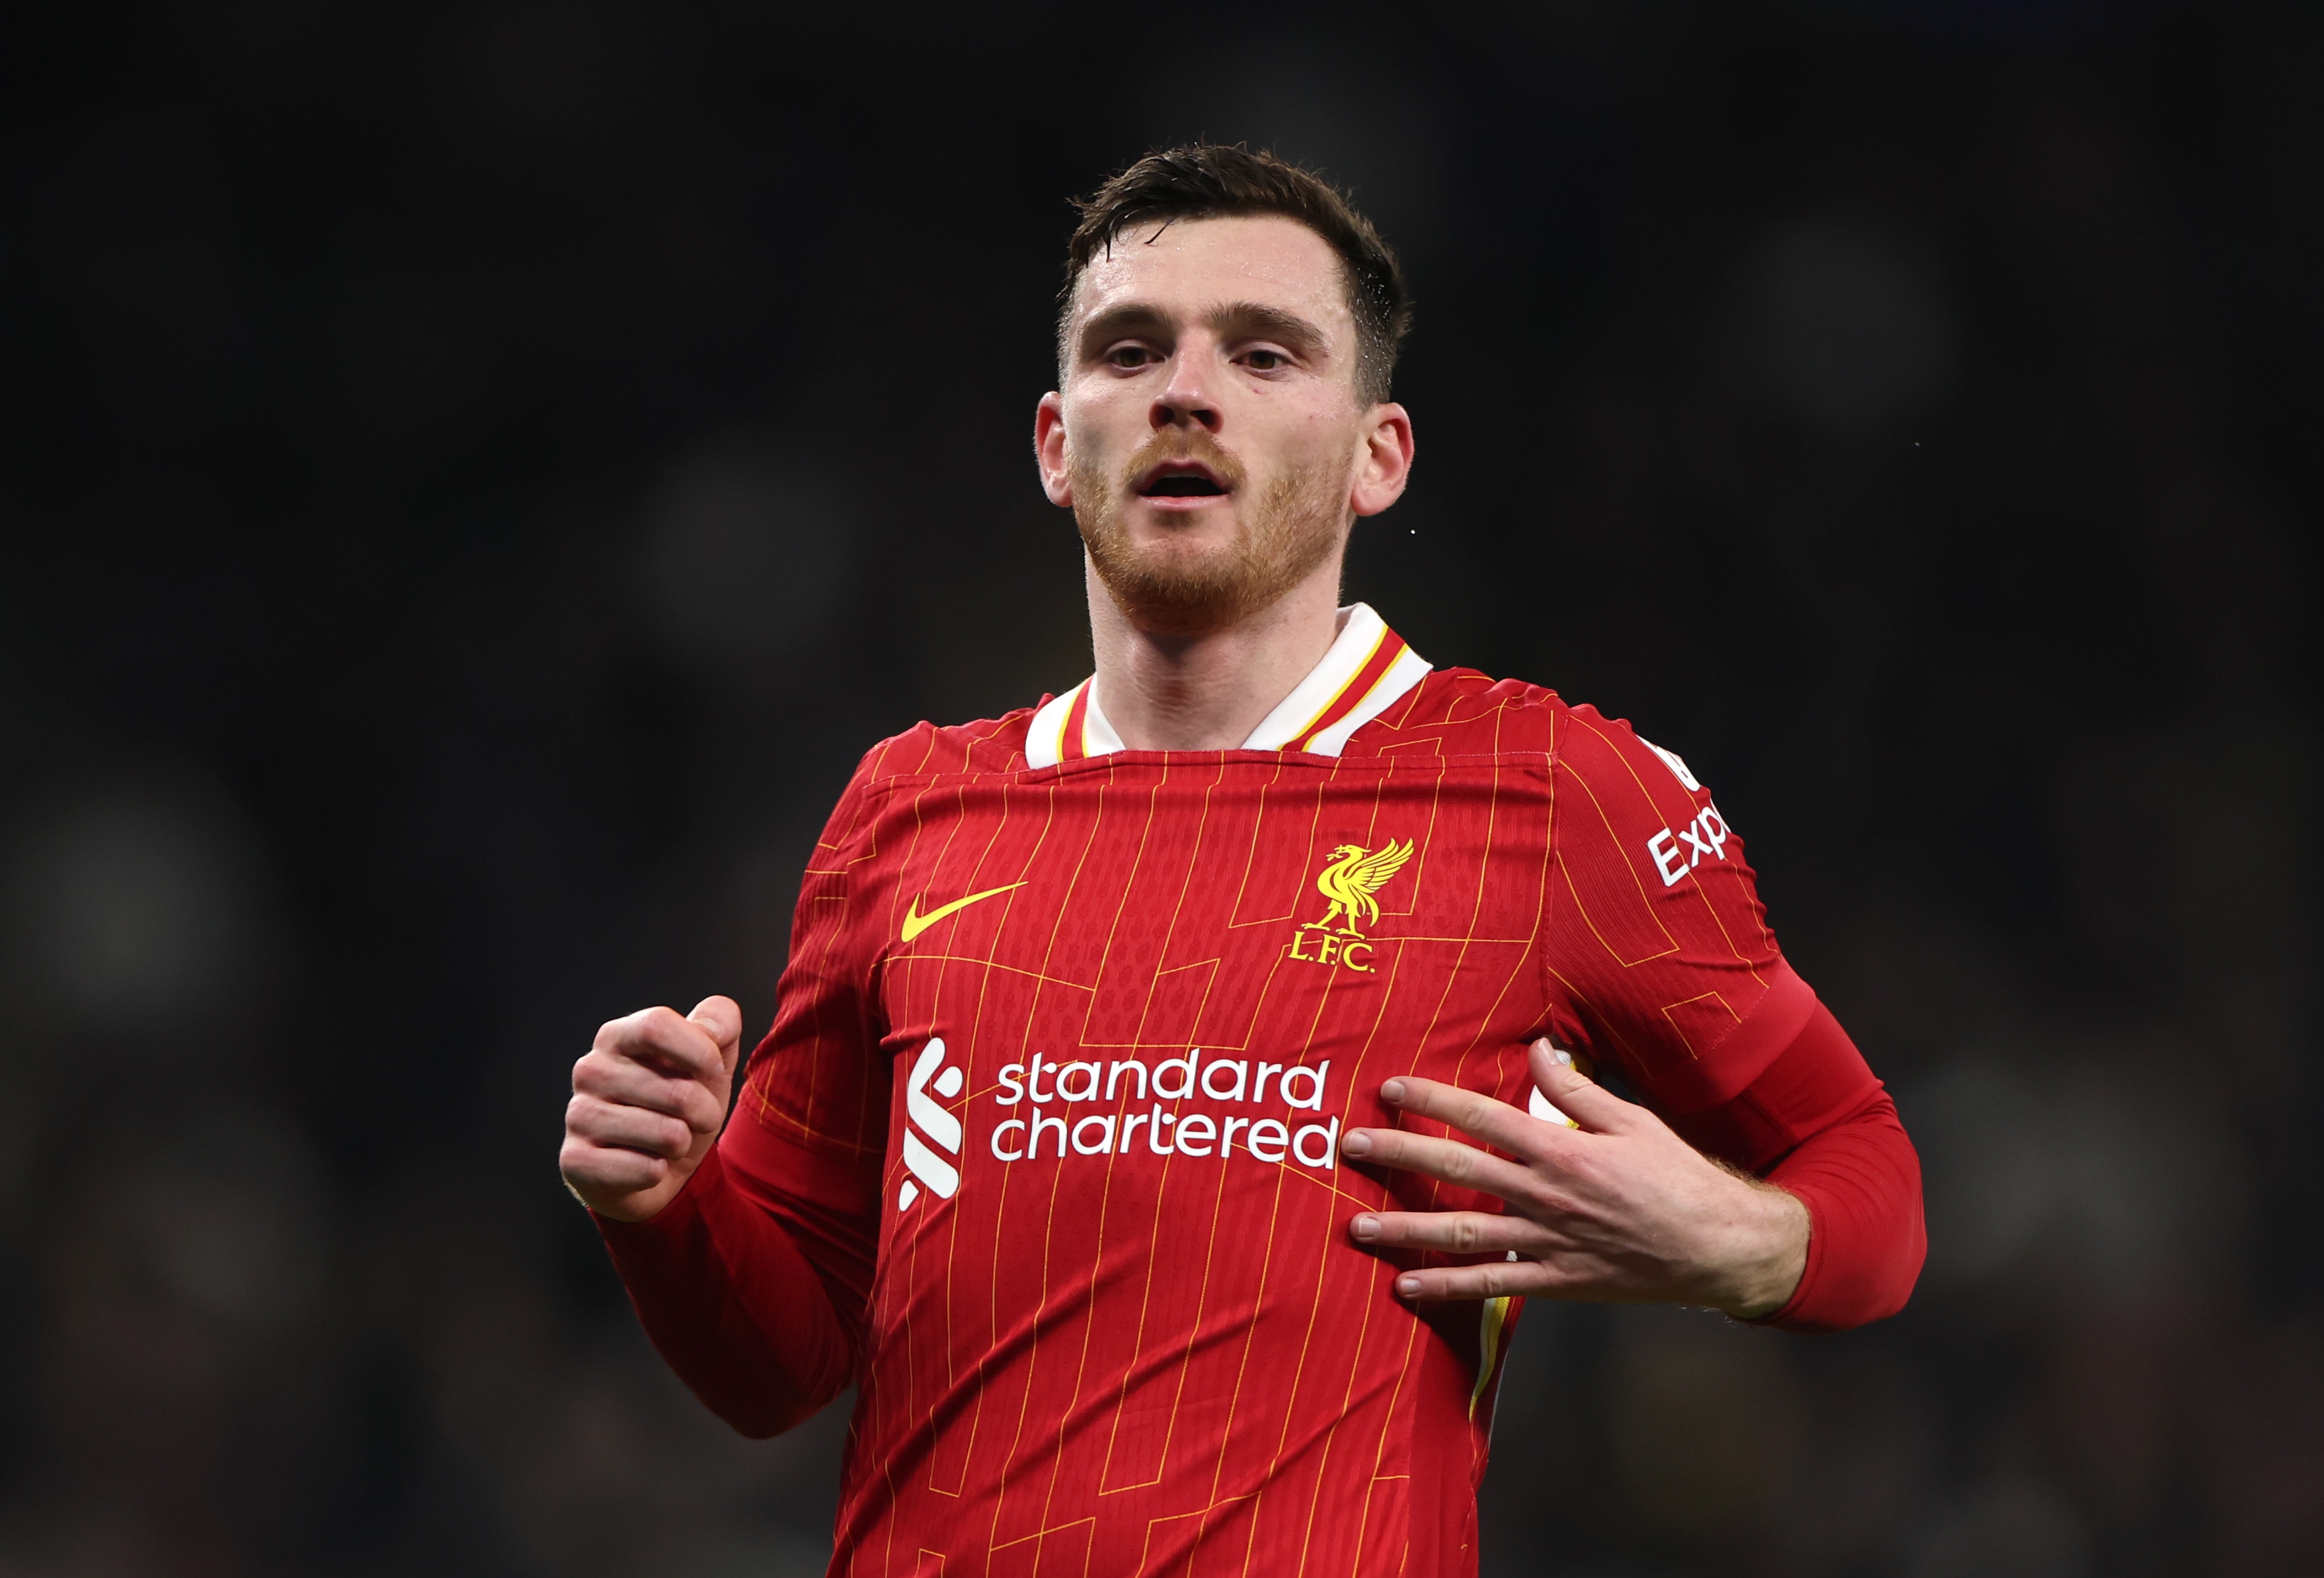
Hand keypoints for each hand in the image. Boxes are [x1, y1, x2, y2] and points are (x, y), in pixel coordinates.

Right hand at [560, 995, 741, 1222]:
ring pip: (667, 1135)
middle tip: (695, 1119)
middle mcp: (590, 1070)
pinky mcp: (575, 1160)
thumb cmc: (680, 1106)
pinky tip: (643, 1164)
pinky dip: (658, 1171)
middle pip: (678, 1092)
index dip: (700, 1052)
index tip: (713, 1070)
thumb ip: (720, 1023)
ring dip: (682, 1144)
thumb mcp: (710, 1060)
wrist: (655, 1169)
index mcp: (617, 1036)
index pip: (657, 1026)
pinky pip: (646, 1170)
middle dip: (706, 1112)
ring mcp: (578, 1115)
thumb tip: (713, 1029)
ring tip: (667, 1142)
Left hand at [1338, 1039, 1807, 1318]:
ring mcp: (1548, 1242)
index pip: (1482, 1118)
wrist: (1720, 1247)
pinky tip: (1406, 1287)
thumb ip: (1579, 1089)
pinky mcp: (1556, 1282)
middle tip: (1351, 1145)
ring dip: (1405, 1229)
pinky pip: (1492, 1286)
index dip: (1432, 1100)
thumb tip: (1538, 1049)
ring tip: (1356, 1225)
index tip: (1390, 1088)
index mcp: (1563, 1149)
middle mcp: (1546, 1195)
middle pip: (1457, 1169)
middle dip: (1400, 1154)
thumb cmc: (1679, 1178)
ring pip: (1462, 1232)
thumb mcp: (1634, 1120)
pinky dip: (1447, 1288)